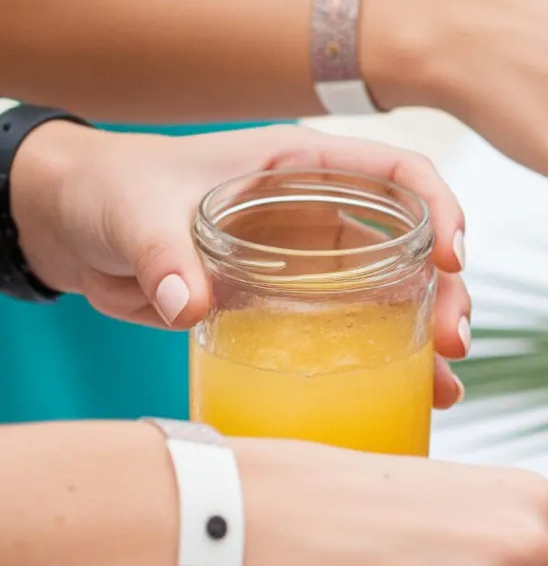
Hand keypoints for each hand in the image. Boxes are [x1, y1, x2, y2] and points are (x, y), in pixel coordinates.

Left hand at [10, 124, 471, 405]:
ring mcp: (308, 264)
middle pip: (411, 244)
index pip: (395, 172)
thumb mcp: (137, 214)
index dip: (437, 207)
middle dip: (446, 290)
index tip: (451, 257)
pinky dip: (389, 365)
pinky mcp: (290, 310)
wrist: (77, 230)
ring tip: (447, 382)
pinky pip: (354, 335)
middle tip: (453, 341)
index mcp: (296, 167)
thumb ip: (164, 255)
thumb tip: (191, 305)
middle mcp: (316, 213)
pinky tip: (414, 399)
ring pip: (395, 295)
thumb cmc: (111, 193)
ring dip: (429, 334)